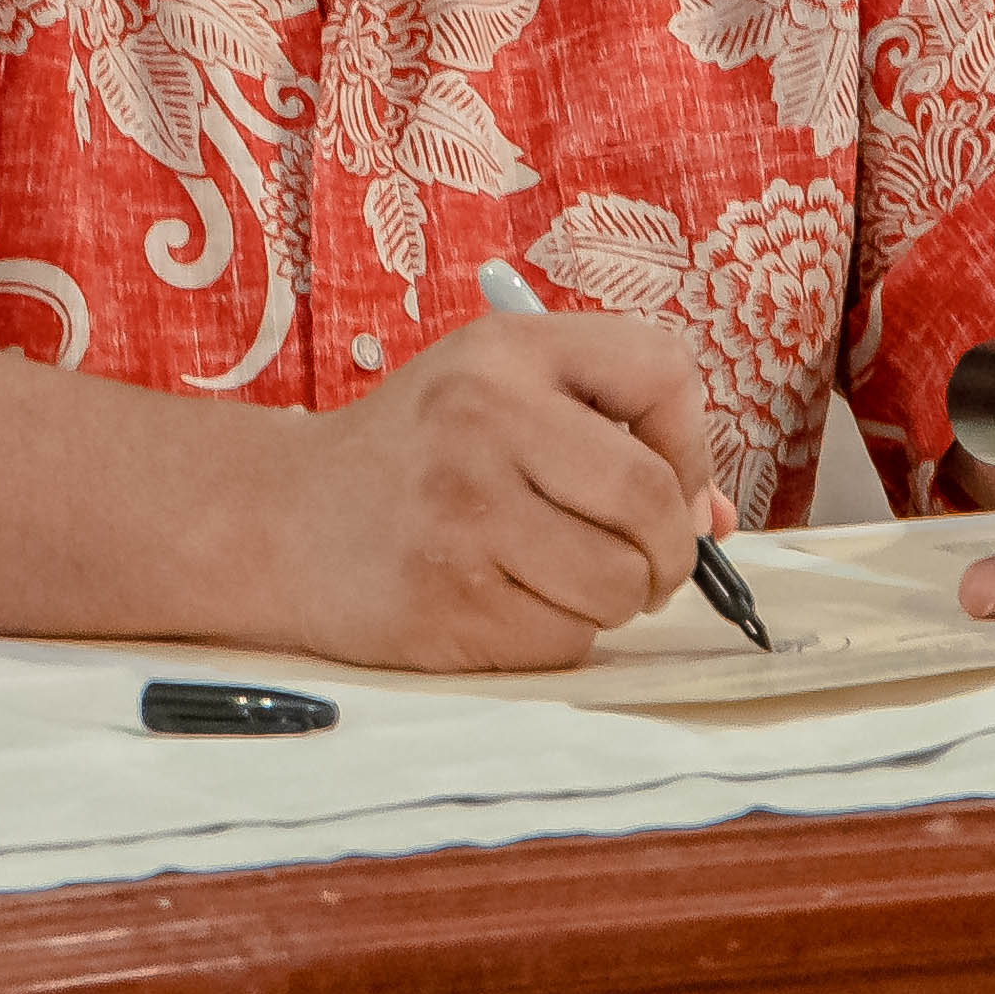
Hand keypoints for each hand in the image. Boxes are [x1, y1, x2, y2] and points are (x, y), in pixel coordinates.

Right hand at [260, 309, 722, 670]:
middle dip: (666, 549)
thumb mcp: (501, 393)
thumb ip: (614, 430)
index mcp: (505, 353)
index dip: (690, 443)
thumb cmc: (414, 454)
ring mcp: (462, 517)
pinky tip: (508, 603)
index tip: (663, 480)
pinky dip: (558, 635)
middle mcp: (483, 422)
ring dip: (613, 599)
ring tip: (562, 578)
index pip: (664, 373)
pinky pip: (565, 640)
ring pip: (617, 584)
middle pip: (650, 500)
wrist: (279, 518)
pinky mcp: (446, 604)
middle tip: (640, 561)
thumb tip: (716, 519)